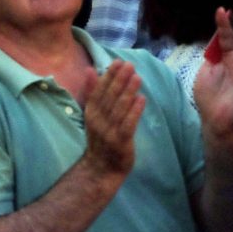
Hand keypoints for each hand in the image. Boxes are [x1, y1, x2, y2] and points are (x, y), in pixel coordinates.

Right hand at [81, 61, 145, 177]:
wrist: (101, 169)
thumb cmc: (100, 138)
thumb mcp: (93, 114)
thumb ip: (92, 92)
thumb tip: (90, 70)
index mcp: (91, 112)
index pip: (99, 91)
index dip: (108, 76)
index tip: (117, 62)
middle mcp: (98, 121)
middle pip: (109, 97)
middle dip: (120, 80)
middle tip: (130, 65)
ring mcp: (109, 132)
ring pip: (119, 109)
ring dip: (128, 92)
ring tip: (137, 77)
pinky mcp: (121, 142)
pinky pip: (128, 124)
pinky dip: (134, 111)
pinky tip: (142, 99)